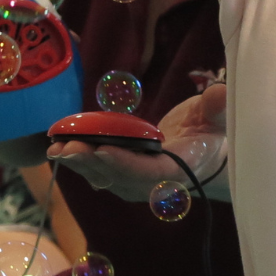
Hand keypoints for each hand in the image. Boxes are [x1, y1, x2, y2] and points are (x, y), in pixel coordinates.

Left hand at [47, 85, 225, 201]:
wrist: (205, 158)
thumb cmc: (211, 134)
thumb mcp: (219, 119)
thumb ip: (217, 108)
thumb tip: (220, 92)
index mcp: (179, 169)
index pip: (149, 171)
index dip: (126, 163)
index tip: (103, 151)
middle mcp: (154, 182)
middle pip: (119, 176)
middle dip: (92, 162)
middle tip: (67, 147)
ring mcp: (136, 183)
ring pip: (104, 176)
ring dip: (79, 162)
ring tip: (55, 148)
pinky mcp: (124, 176)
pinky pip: (99, 171)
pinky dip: (79, 160)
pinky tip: (58, 148)